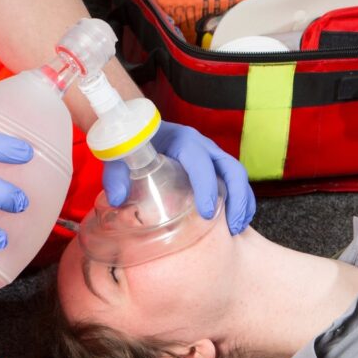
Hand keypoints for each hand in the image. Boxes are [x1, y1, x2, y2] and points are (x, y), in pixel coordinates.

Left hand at [102, 121, 255, 234]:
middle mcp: (202, 145)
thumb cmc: (131, 143)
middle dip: (236, 198)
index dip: (206, 186)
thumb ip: (115, 175)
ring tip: (236, 229)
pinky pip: (234, 181)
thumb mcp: (119, 156)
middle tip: (230, 228)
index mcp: (182, 140)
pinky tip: (235, 223)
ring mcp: (211, 154)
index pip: (200, 162)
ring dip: (242, 202)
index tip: (206, 213)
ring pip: (237, 175)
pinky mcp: (214, 165)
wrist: (138, 128)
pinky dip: (240, 201)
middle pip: (231, 168)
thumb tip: (118, 198)